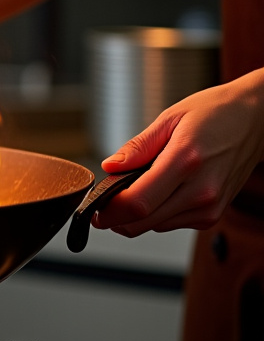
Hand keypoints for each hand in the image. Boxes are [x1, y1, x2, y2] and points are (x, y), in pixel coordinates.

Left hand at [93, 69, 263, 235]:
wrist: (256, 120)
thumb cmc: (215, 113)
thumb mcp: (170, 118)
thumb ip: (137, 147)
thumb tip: (109, 167)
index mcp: (186, 161)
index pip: (138, 203)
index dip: (108, 211)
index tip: (92, 208)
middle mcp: (201, 191)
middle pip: (142, 223)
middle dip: (115, 217)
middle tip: (105, 200)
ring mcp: (210, 206)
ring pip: (154, 227)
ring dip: (136, 215)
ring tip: (139, 186)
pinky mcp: (213, 215)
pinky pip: (170, 223)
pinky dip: (156, 213)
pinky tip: (161, 191)